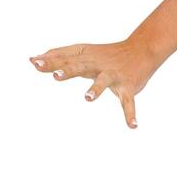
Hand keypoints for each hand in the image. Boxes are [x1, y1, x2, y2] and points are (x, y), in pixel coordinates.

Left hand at [30, 39, 155, 129]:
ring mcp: (114, 75)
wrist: (143, 49)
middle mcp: (99, 64)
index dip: (51, 61)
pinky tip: (132, 126)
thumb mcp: (84, 52)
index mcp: (87, 56)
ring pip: (104, 80)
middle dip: (69, 70)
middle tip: (56, 76)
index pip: (66, 57)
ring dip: (96, 88)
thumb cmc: (107, 54)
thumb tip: (33, 59)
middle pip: (81, 66)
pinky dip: (130, 113)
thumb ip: (59, 55)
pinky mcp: (128, 86)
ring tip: (87, 98)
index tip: (34, 62)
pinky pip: (128, 101)